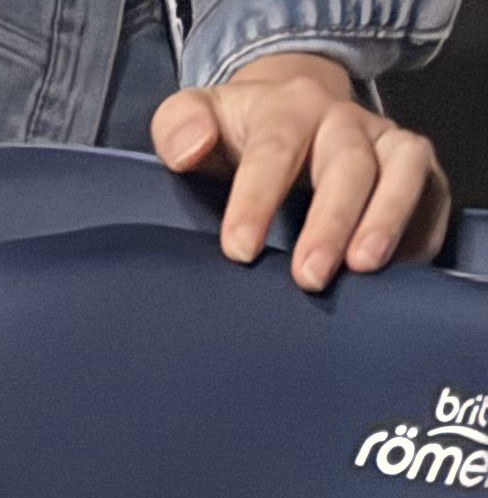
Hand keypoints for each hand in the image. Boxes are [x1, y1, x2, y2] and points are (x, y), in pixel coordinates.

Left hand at [151, 50, 450, 288]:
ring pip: (401, 170)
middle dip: (332, 218)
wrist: (291, 115)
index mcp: (289, 108)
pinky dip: (419, 232)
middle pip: (348, 162)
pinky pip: (430, 197)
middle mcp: (343, 122)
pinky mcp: (415, 173)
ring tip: (363, 267)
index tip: (239, 249)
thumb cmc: (239, 135)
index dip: (258, 197)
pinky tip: (395, 272)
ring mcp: (384, 144)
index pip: (276, 147)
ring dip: (386, 218)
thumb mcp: (196, 119)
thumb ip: (180, 126)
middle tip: (310, 275)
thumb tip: (188, 148)